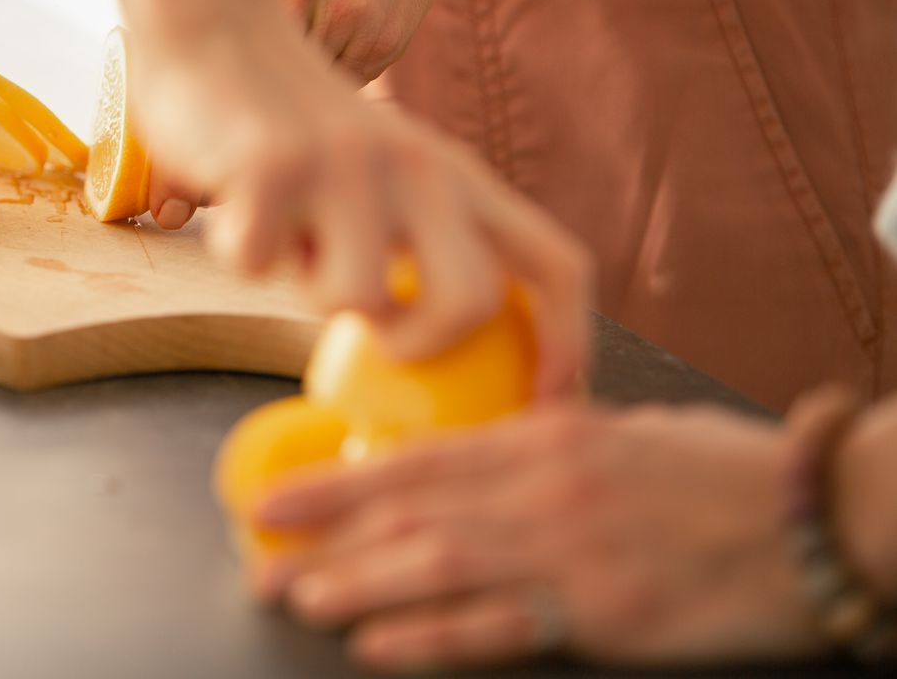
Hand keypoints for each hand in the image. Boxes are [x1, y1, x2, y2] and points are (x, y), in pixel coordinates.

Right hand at [132, 20, 590, 393]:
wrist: (220, 35)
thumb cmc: (297, 130)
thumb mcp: (384, 174)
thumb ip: (417, 238)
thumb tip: (422, 352)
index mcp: (457, 176)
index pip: (552, 263)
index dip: (567, 343)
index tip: (548, 404)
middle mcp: (417, 167)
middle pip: (469, 299)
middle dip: (418, 344)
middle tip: (372, 335)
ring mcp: (347, 165)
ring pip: (356, 297)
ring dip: (310, 290)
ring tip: (292, 239)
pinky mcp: (271, 166)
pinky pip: (260, 266)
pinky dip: (242, 255)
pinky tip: (239, 209)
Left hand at [253, 404, 829, 671]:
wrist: (817, 516)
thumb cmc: (722, 468)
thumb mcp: (624, 433)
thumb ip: (547, 443)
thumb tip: (487, 452)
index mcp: (547, 437)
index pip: (418, 459)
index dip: (337, 480)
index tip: (275, 496)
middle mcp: (545, 491)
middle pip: (410, 513)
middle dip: (325, 535)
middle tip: (259, 553)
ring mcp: (571, 554)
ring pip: (437, 566)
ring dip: (357, 583)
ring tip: (298, 595)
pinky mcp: (604, 614)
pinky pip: (499, 627)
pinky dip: (430, 637)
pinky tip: (377, 644)